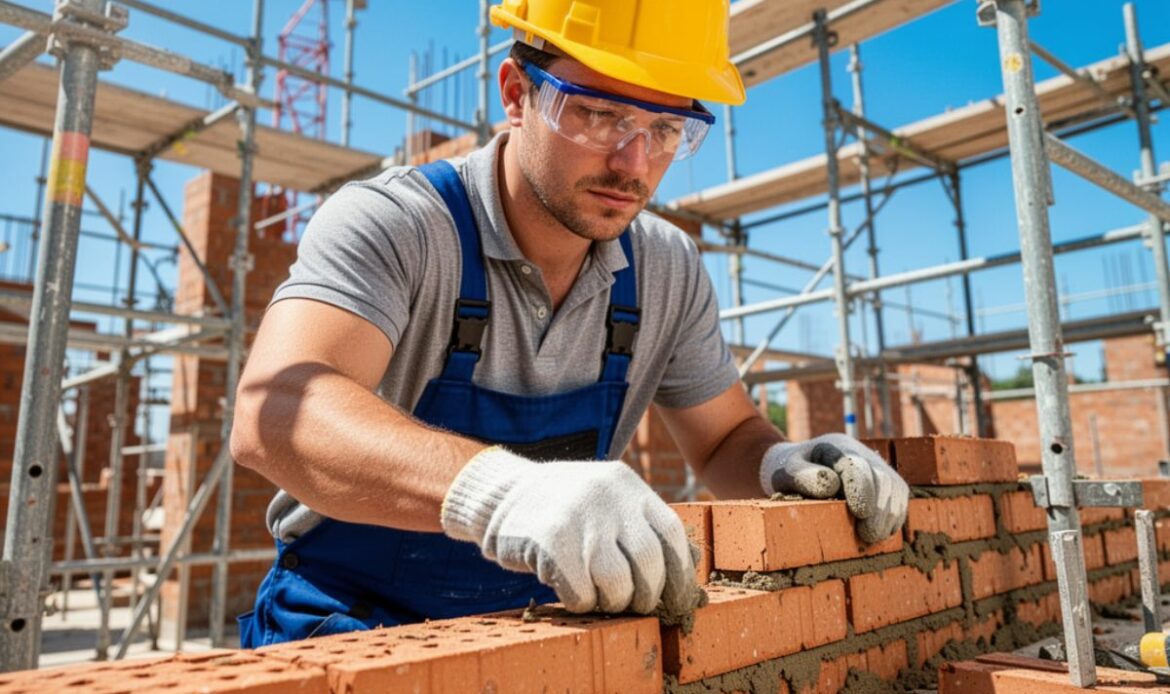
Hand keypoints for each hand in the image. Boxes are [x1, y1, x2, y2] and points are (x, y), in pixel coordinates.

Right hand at [441, 447, 701, 615]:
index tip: (675, 596)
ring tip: (602, 598)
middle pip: (649, 563)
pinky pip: (581, 592)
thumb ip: (641, 523)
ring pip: (617, 582)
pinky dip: (582, 603)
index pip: (672, 534)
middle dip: (647, 595)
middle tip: (636, 604)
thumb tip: (690, 564)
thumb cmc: (565, 507)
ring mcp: (578, 517)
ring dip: (614, 602)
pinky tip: (574, 592)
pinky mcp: (550, 541)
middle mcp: (607, 497)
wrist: (502, 494)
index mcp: (627, 485)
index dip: (679, 572)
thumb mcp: (607, 498)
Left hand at [759, 433, 908, 543]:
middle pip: (883, 479)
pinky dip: (894, 516)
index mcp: (836, 447)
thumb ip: (803, 476)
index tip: (860, 513)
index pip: (856, 466)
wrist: (794, 465)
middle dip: (879, 509)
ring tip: (874, 537)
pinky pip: (899, 498)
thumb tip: (831, 486)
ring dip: (889, 515)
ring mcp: (875, 467)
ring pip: (895, 488)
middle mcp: (861, 453)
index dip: (862, 489)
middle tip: (868, 536)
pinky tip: (882, 532)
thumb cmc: (787, 470)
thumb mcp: (784, 471)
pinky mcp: (883, 483)